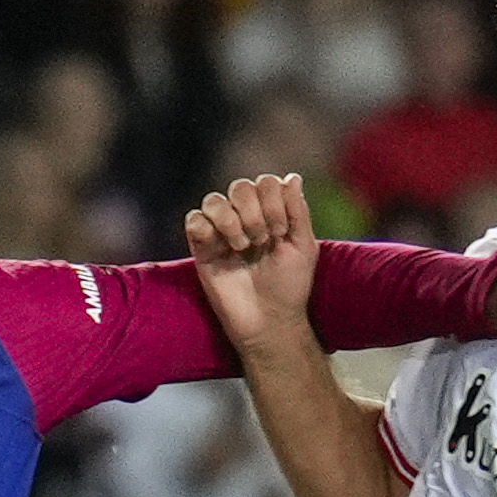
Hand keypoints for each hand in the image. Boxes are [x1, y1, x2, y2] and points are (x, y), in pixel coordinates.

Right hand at [182, 172, 322, 346]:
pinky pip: (193, 220)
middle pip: (240, 186)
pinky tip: (223, 248)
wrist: (269, 320)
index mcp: (271, 213)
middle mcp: (245, 218)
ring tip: (242, 246)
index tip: (281, 231)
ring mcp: (221, 233)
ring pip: (214, 200)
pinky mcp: (201, 249)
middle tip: (262, 240)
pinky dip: (206, 228)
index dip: (274, 201)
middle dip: (255, 211)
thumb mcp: (303, 246)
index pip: (266, 182)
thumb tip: (292, 177)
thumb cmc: (290, 286)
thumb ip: (298, 210)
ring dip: (231, 220)